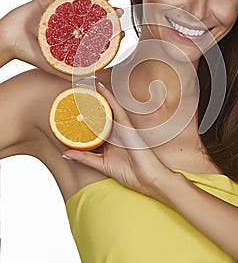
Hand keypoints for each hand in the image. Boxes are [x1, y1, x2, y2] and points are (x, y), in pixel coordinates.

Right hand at [0, 0, 123, 78]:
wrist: (8, 42)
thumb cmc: (30, 54)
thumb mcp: (55, 66)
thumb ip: (72, 73)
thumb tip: (93, 82)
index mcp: (72, 36)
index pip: (94, 33)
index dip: (109, 32)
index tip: (122, 33)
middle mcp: (68, 21)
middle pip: (91, 15)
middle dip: (107, 13)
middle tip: (120, 13)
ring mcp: (59, 9)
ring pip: (80, 2)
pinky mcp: (48, 0)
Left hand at [62, 82, 173, 197]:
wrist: (148, 178)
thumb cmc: (130, 172)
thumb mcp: (101, 164)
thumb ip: (84, 157)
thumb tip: (65, 153)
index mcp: (109, 139)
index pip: (94, 124)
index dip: (84, 114)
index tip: (71, 105)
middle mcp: (115, 130)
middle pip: (100, 113)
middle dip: (89, 102)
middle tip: (76, 88)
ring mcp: (121, 126)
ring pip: (107, 107)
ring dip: (97, 96)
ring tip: (84, 83)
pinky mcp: (127, 125)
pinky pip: (116, 108)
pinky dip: (108, 97)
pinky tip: (100, 88)